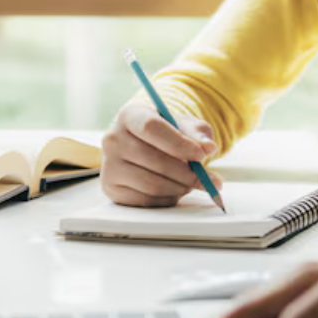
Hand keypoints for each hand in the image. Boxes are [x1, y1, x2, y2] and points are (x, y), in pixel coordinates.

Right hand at [101, 103, 222, 207]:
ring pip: (153, 185)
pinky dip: (168, 199)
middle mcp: (113, 139)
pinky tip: (175, 189)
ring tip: (192, 183)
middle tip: (207, 179)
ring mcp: (109, 166)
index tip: (201, 155)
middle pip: (155, 161)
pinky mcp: (112, 189)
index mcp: (130, 116)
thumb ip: (198, 133)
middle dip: (187, 174)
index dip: (179, 144)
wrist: (144, 146)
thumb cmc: (166, 134)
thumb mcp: (184, 126)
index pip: (152, 128)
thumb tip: (208, 147)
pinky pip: (147, 201)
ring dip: (180, 188)